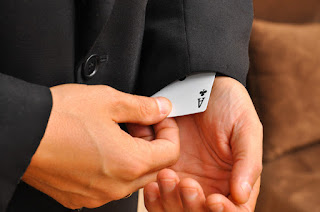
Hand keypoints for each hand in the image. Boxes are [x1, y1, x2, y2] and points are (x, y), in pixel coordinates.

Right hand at [22, 84, 179, 208]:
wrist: (20, 132)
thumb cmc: (59, 117)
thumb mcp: (109, 101)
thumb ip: (143, 107)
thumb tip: (162, 108)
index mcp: (128, 163)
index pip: (171, 153)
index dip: (170, 131)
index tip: (160, 118)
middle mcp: (115, 186)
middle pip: (154, 167)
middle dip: (152, 142)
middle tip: (136, 122)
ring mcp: (97, 194)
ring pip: (132, 177)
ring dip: (134, 154)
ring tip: (116, 131)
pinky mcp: (80, 196)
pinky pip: (110, 184)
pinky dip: (114, 166)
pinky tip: (100, 147)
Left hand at [128, 77, 262, 210]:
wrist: (198, 84)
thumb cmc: (229, 104)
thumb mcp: (246, 128)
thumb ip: (248, 161)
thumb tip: (242, 196)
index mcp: (234, 180)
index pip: (234, 211)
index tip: (214, 201)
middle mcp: (209, 185)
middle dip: (193, 206)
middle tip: (188, 184)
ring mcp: (185, 179)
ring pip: (176, 208)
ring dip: (170, 201)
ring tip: (167, 175)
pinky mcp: (164, 170)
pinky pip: (156, 196)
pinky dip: (153, 197)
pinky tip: (151, 184)